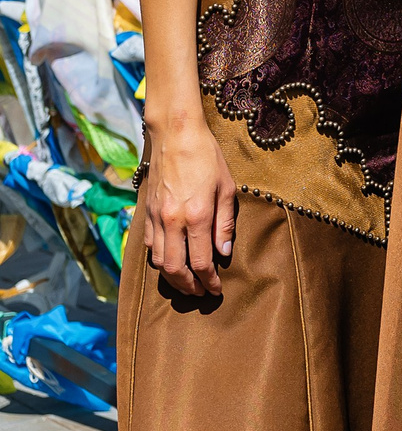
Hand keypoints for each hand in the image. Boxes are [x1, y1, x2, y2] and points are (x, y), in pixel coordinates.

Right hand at [140, 112, 235, 297]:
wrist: (175, 136)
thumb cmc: (208, 158)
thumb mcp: (227, 188)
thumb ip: (224, 223)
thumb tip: (223, 253)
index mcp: (196, 216)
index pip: (201, 263)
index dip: (209, 281)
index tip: (216, 290)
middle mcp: (172, 222)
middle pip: (176, 269)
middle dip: (189, 287)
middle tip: (201, 294)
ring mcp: (156, 219)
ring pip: (159, 262)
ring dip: (172, 278)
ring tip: (187, 284)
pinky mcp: (146, 213)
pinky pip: (149, 246)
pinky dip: (159, 260)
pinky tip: (170, 262)